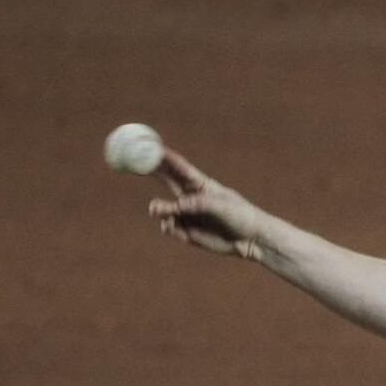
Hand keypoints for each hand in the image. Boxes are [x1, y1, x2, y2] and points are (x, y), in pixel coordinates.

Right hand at [147, 148, 267, 259]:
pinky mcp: (188, 232)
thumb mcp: (220, 206)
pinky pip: (170, 228)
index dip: (163, 156)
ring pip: (164, 208)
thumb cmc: (241, 216)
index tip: (148, 145)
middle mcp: (190, 197)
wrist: (252, 240)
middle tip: (133, 164)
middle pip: (165, 180)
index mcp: (200, 184)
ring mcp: (188, 214)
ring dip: (159, 208)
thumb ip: (197, 204)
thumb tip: (175, 207)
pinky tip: (171, 227)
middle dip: (150, 171)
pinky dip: (168, 227)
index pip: (178, 166)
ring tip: (158, 210)